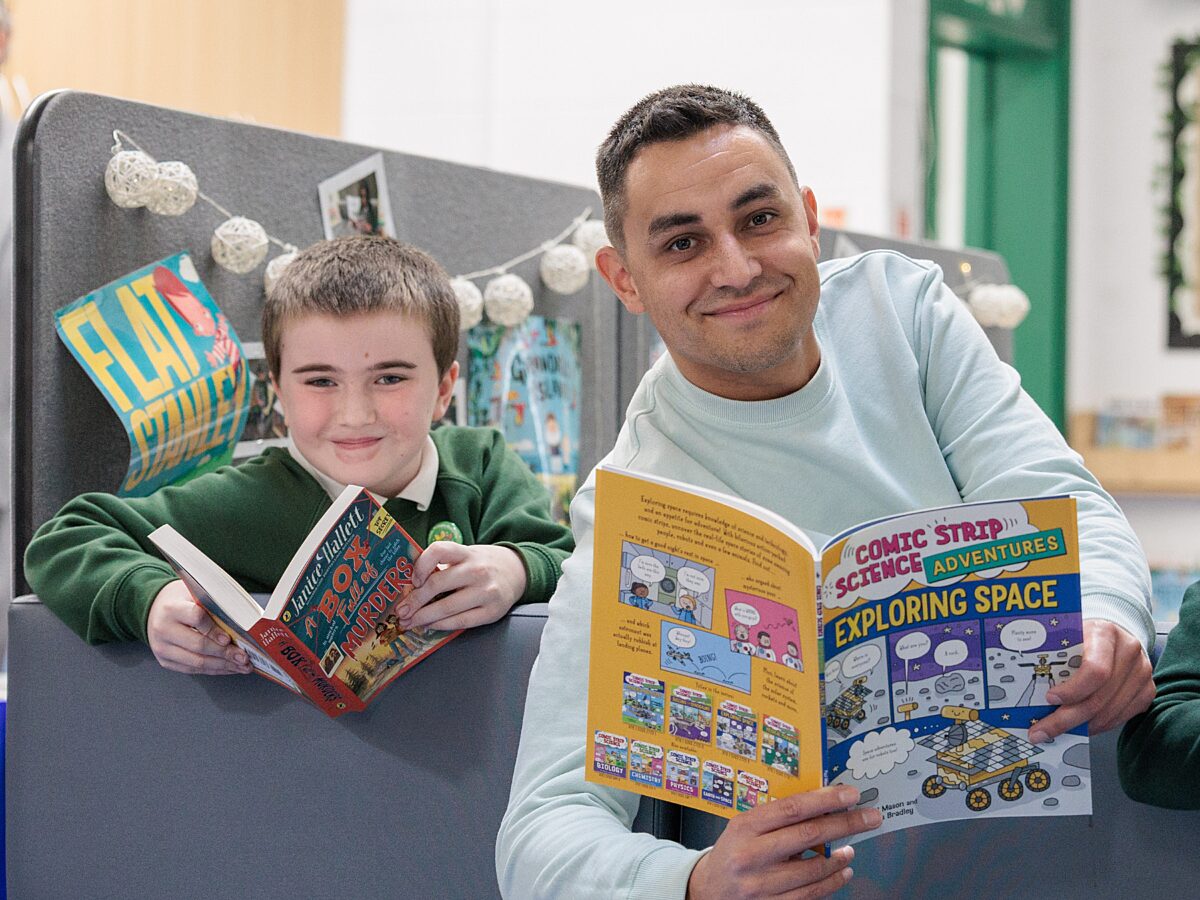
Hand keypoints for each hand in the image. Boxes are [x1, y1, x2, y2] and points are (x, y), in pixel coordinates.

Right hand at [146, 580, 251, 674]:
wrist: (156, 610)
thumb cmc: (182, 601)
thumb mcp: (195, 594)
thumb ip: (213, 605)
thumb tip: (242, 623)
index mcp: (172, 608)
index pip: (196, 618)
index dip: (214, 630)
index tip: (229, 638)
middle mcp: (164, 629)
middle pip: (198, 645)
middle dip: (224, 653)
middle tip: (243, 657)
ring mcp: (163, 648)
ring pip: (197, 662)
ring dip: (223, 666)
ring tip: (242, 666)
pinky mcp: (166, 661)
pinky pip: (193, 669)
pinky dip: (214, 670)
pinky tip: (229, 668)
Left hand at [400, 542, 526, 630]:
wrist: (517, 572)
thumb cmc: (483, 564)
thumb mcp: (465, 555)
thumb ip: (442, 563)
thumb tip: (408, 578)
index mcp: (467, 553)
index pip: (439, 550)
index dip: (420, 565)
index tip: (412, 580)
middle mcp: (477, 570)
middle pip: (437, 584)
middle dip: (414, 600)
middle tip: (401, 611)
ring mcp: (486, 592)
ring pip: (446, 607)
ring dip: (423, 617)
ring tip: (411, 621)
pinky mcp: (492, 612)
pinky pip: (460, 622)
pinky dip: (441, 625)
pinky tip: (430, 625)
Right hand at [686, 786, 880, 899]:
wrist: (708, 889)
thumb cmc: (733, 852)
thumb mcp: (745, 826)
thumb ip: (777, 817)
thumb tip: (822, 804)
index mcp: (745, 826)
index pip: (792, 808)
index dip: (825, 799)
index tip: (850, 794)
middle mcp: (752, 855)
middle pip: (809, 835)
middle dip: (846, 824)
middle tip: (870, 817)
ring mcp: (761, 884)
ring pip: (814, 869)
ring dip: (840, 857)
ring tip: (852, 848)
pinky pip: (810, 894)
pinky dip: (832, 882)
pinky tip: (842, 871)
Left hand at [1029, 619, 1153, 741]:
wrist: (1113, 634)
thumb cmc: (1083, 636)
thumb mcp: (1067, 637)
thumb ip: (1055, 656)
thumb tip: (1028, 688)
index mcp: (1104, 632)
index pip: (1095, 670)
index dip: (1072, 690)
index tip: (1050, 699)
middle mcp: (1128, 651)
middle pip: (1099, 696)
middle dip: (1067, 718)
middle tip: (1042, 730)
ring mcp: (1141, 672)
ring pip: (1110, 711)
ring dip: (1082, 726)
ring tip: (1057, 732)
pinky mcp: (1147, 689)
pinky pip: (1122, 716)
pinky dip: (1099, 725)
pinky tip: (1081, 727)